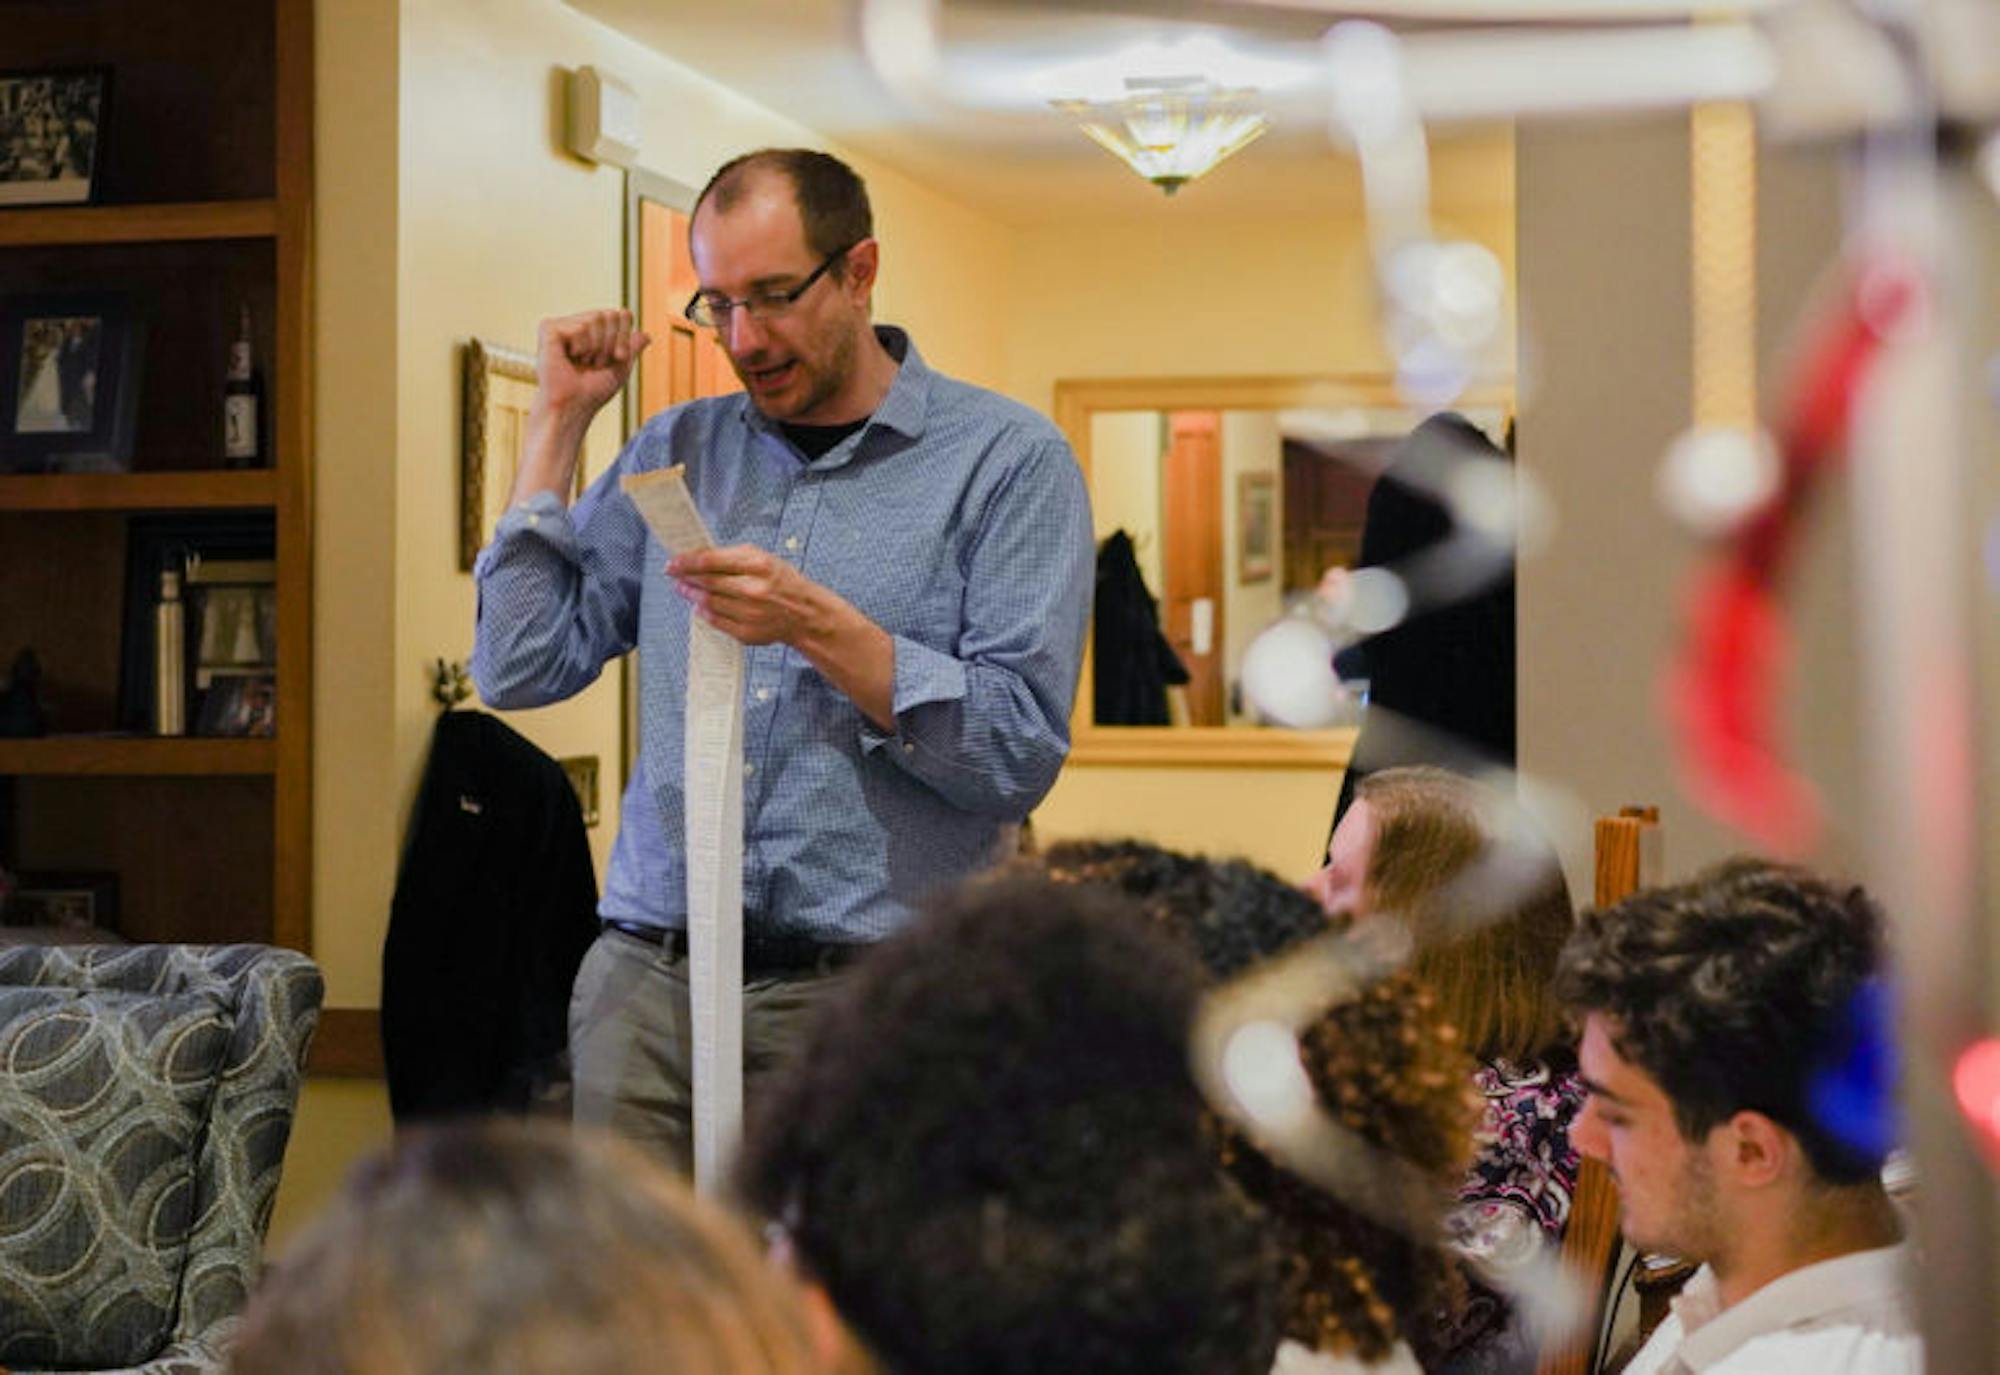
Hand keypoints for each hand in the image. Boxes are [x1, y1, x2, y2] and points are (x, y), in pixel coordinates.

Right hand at [535, 309, 649, 423]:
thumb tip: (646, 336)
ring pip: (595, 318)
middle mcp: (577, 323)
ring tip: (581, 362)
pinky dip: (581, 346)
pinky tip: (568, 358)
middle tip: (595, 363)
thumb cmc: (593, 391)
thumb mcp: (620, 367)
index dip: (625, 338)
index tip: (617, 358)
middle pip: (610, 314)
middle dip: (610, 343)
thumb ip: (632, 348)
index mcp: (592, 331)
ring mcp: (562, 324)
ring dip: (595, 348)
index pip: (621, 315)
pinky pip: (579, 327)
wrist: (573, 405)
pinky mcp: (548, 328)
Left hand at [670, 545, 824, 646]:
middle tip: (675, 575)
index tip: (673, 563)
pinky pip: (716, 621)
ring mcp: (750, 613)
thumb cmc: (781, 581)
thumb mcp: (762, 558)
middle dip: (686, 578)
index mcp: (758, 565)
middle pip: (706, 583)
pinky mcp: (747, 632)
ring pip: (708, 603)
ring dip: (692, 595)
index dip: (686, 562)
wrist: (803, 613)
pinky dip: (704, 612)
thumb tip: (697, 557)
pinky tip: (701, 606)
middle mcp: (753, 590)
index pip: (710, 561)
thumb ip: (731, 556)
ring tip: (685, 589)